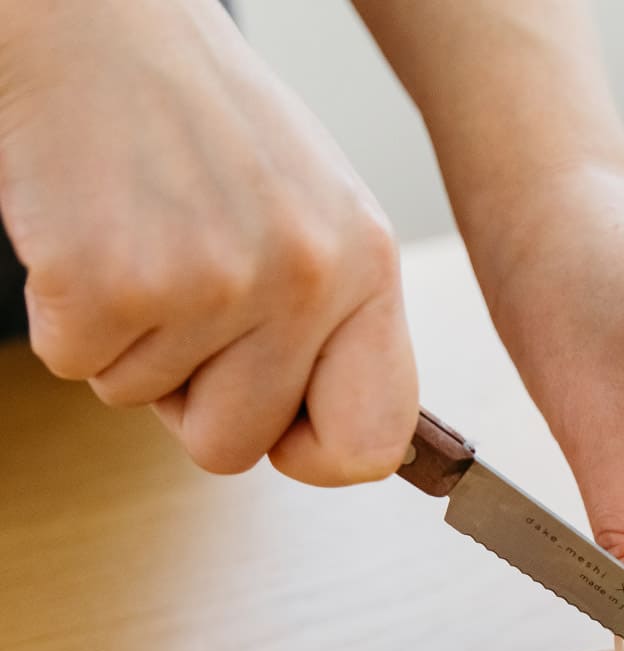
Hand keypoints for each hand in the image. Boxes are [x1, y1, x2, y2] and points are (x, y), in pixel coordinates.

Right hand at [0, 0, 416, 484]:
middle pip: (234, 447)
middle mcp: (302, 280)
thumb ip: (339, 331)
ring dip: (133, 344)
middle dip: (195, 398)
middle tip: (183, 303)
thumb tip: (345, 448)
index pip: (373, 441)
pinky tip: (95, 237)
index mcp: (367, 269)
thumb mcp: (321, 223)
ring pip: (145, 404)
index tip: (286, 429)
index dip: (318, 454)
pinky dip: (71, 319)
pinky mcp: (105, 283)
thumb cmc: (216, 133)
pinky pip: (78, 368)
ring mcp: (207, 283)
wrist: (101, 26)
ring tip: (145, 244)